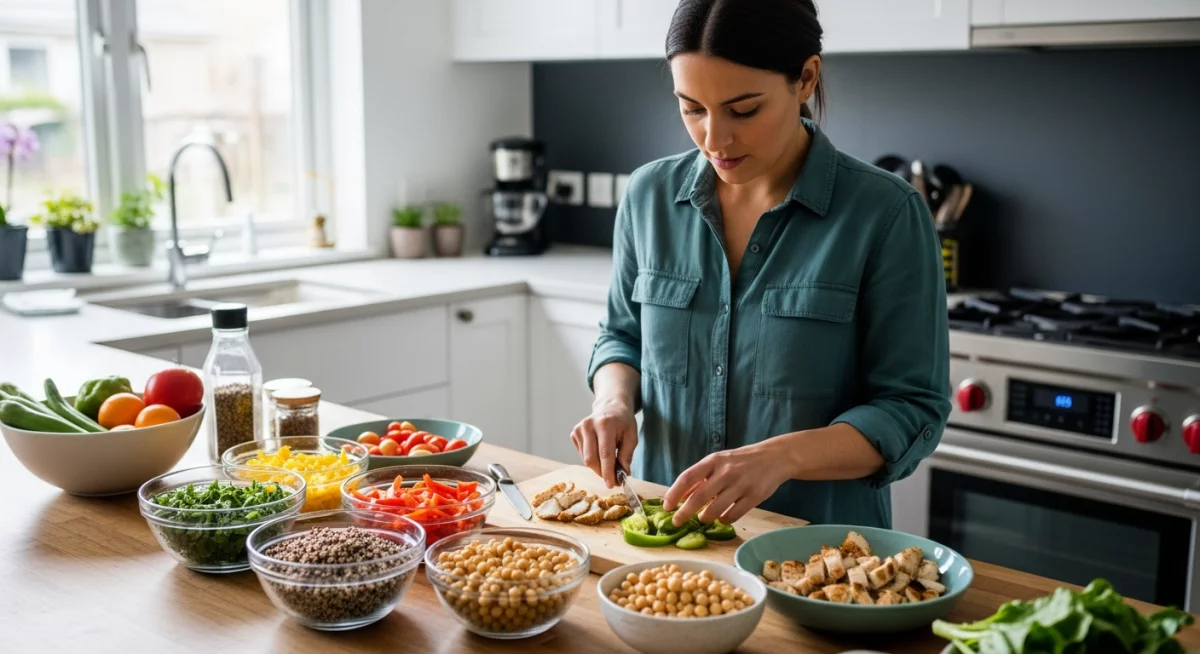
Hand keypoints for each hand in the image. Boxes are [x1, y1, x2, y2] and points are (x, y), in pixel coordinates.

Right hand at [571, 399, 637, 488]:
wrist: (610, 406)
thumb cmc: (623, 421)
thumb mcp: (632, 435)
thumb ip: (627, 455)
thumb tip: (622, 474)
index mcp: (605, 424)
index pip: (605, 453)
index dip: (608, 471)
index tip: (612, 484)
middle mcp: (588, 425)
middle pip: (591, 459)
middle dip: (602, 473)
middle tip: (613, 479)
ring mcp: (579, 429)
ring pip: (586, 460)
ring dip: (598, 467)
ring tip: (609, 464)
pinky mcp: (574, 434)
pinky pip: (582, 455)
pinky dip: (592, 459)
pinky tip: (599, 451)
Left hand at [663, 441, 790, 526]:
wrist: (775, 457)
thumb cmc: (741, 461)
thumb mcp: (719, 462)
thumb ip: (700, 478)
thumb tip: (679, 496)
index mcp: (714, 460)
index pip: (688, 477)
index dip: (674, 493)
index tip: (667, 506)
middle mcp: (726, 472)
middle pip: (699, 496)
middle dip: (685, 512)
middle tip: (677, 522)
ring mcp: (741, 484)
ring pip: (716, 509)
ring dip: (705, 517)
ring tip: (703, 518)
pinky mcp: (754, 496)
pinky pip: (733, 515)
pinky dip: (724, 520)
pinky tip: (722, 519)